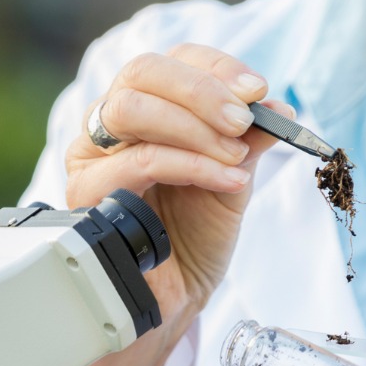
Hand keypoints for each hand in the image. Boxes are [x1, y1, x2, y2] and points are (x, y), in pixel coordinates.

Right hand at [66, 44, 288, 365]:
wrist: (173, 302)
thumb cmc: (193, 241)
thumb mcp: (233, 177)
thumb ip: (249, 138)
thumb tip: (279, 106)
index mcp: (142, 113)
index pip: (169, 63)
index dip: (215, 69)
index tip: (258, 92)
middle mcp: (108, 129)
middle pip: (142, 73)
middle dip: (202, 90)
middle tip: (244, 117)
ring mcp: (90, 159)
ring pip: (130, 109)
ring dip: (193, 127)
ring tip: (234, 158)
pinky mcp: (86, 195)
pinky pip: (136, 162)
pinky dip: (190, 165)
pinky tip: (226, 182)